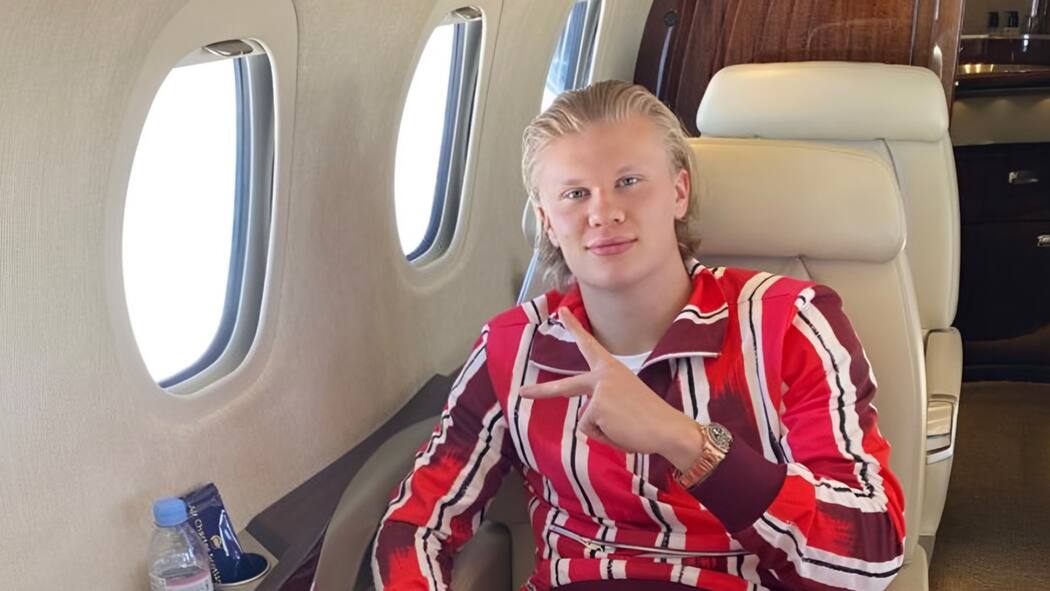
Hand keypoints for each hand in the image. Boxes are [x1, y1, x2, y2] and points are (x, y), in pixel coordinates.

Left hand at [518, 308, 700, 464]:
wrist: (668, 427)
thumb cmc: (651, 418)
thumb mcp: (624, 401)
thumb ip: (603, 402)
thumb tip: (588, 416)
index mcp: (612, 369)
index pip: (590, 345)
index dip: (574, 328)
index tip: (561, 312)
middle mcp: (603, 375)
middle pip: (566, 386)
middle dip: (541, 392)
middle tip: (521, 393)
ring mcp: (598, 390)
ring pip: (587, 421)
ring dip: (604, 430)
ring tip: (626, 426)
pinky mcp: (596, 407)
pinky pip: (591, 430)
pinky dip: (606, 436)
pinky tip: (622, 430)